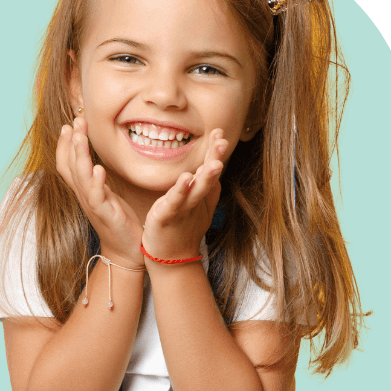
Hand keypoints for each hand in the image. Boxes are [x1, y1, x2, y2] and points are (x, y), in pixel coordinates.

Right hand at [56, 117, 145, 269]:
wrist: (127, 251)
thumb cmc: (119, 221)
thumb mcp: (106, 196)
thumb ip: (99, 180)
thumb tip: (97, 162)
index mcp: (84, 190)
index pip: (67, 164)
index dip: (65, 144)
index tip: (70, 124)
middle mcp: (84, 196)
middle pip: (70, 165)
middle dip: (71, 142)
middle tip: (76, 121)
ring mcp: (93, 205)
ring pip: (80, 177)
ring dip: (79, 156)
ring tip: (80, 137)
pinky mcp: (105, 214)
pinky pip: (97, 197)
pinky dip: (96, 182)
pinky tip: (99, 169)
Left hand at [142, 129, 226, 263]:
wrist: (171, 257)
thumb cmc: (182, 228)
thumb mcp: (197, 204)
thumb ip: (207, 186)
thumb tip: (215, 164)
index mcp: (200, 194)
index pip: (209, 169)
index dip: (215, 152)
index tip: (219, 133)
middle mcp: (194, 200)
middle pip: (207, 178)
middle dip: (215, 160)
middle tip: (223, 142)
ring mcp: (182, 209)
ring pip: (196, 191)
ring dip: (206, 177)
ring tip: (213, 163)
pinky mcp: (166, 216)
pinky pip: (174, 202)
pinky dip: (180, 191)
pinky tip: (185, 179)